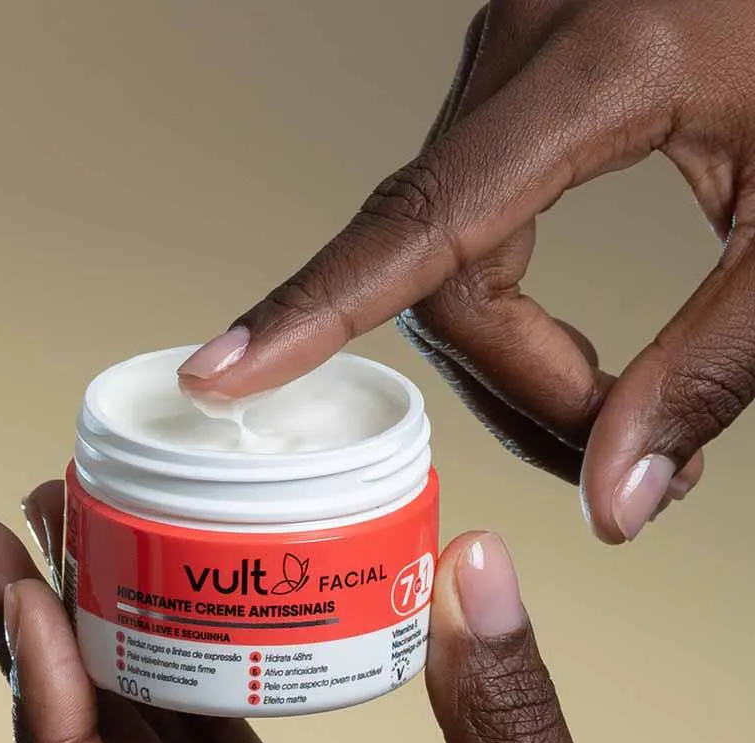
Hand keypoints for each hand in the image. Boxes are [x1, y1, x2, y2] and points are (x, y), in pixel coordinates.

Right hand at [177, 0, 754, 543]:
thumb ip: (710, 367)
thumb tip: (614, 502)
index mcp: (597, 65)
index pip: (420, 220)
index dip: (314, 308)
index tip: (222, 372)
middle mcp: (520, 56)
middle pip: (443, 275)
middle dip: (521, 391)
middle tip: (624, 464)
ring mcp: (511, 71)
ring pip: (450, 264)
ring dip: (516, 364)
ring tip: (609, 422)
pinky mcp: (519, 94)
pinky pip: (471, 229)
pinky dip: (514, 314)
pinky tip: (564, 362)